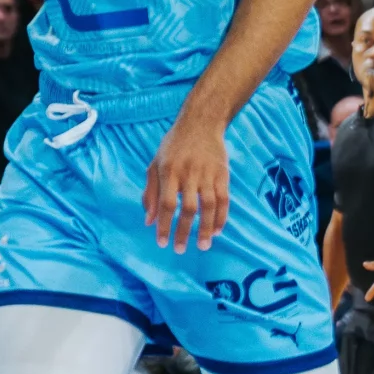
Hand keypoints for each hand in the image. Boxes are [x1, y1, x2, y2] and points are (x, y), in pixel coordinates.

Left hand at [144, 108, 229, 252]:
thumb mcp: (155, 163)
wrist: (200, 123)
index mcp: (168, 170)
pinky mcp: (222, 174)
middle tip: (179, 249)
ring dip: (205, 229)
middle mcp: (188, 173)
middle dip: (183, 231)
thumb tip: (148, 221)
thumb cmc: (173, 146)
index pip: (166, 203)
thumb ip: (151, 192)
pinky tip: (216, 231)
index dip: (164, 224)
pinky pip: (224, 200)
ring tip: (201, 246)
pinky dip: (221, 218)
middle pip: (188, 208)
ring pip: (209, 207)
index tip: (162, 243)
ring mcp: (207, 174)